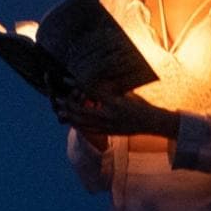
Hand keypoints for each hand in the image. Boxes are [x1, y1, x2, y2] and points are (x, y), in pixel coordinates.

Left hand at [54, 88, 178, 141]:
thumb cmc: (140, 104)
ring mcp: (108, 125)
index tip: (65, 79)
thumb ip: (110, 89)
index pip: (91, 91)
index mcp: (114, 101)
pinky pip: (90, 130)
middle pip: (82, 110)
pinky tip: (72, 122)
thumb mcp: (125, 93)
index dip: (76, 84)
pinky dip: (80, 125)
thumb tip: (96, 81)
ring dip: (71, 117)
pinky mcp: (109, 132)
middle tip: (58, 99)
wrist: (151, 123)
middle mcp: (109, 115)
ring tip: (61, 112)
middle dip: (68, 105)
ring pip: (84, 122)